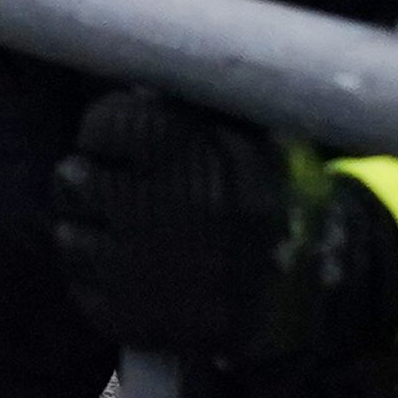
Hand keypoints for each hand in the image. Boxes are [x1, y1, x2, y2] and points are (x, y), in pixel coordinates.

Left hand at [48, 90, 397, 374]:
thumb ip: (192, 105)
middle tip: (118, 187)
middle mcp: (170, 212)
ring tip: (129, 232)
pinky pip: (85, 291)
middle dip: (90, 179)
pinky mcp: (143, 322)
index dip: (111, 128)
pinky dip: (100, 282)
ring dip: (90, 232)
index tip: (124, 139)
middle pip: (74, 179)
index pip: (108, 121)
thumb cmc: (279, 197)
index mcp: (200, 157)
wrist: (327, 292)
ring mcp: (152, 274)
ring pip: (70, 237)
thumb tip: (133, 75)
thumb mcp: (254, 134)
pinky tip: (135, 274)